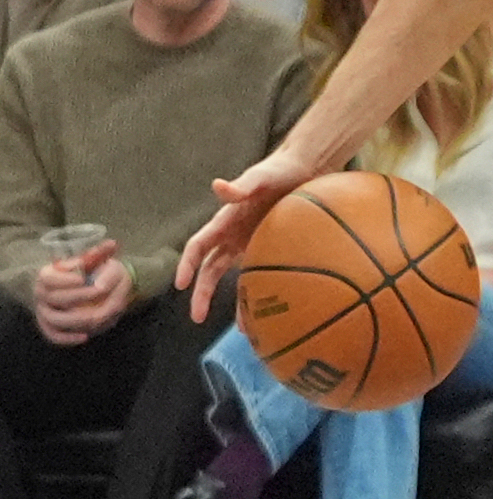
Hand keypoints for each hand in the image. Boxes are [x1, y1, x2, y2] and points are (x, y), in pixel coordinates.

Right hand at [34, 243, 131, 344]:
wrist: (77, 287)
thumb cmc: (84, 272)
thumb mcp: (91, 261)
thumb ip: (99, 253)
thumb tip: (112, 244)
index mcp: (47, 275)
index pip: (48, 278)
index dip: (64, 280)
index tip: (82, 279)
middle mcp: (41, 294)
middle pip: (55, 298)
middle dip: (78, 296)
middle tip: (98, 292)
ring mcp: (44, 311)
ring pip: (54, 319)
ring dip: (76, 319)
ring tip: (97, 315)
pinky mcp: (49, 327)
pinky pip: (53, 335)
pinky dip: (67, 338)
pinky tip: (85, 336)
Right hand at [176, 147, 314, 321]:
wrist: (306, 170)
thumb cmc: (279, 170)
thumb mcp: (261, 177)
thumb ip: (241, 186)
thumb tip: (217, 185)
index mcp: (225, 220)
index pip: (198, 245)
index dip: (187, 263)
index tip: (180, 284)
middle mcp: (233, 236)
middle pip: (209, 268)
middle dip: (201, 292)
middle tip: (197, 317)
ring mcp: (250, 244)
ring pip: (233, 277)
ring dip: (231, 301)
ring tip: (241, 329)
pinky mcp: (270, 249)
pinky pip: (260, 275)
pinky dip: (259, 294)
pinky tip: (266, 315)